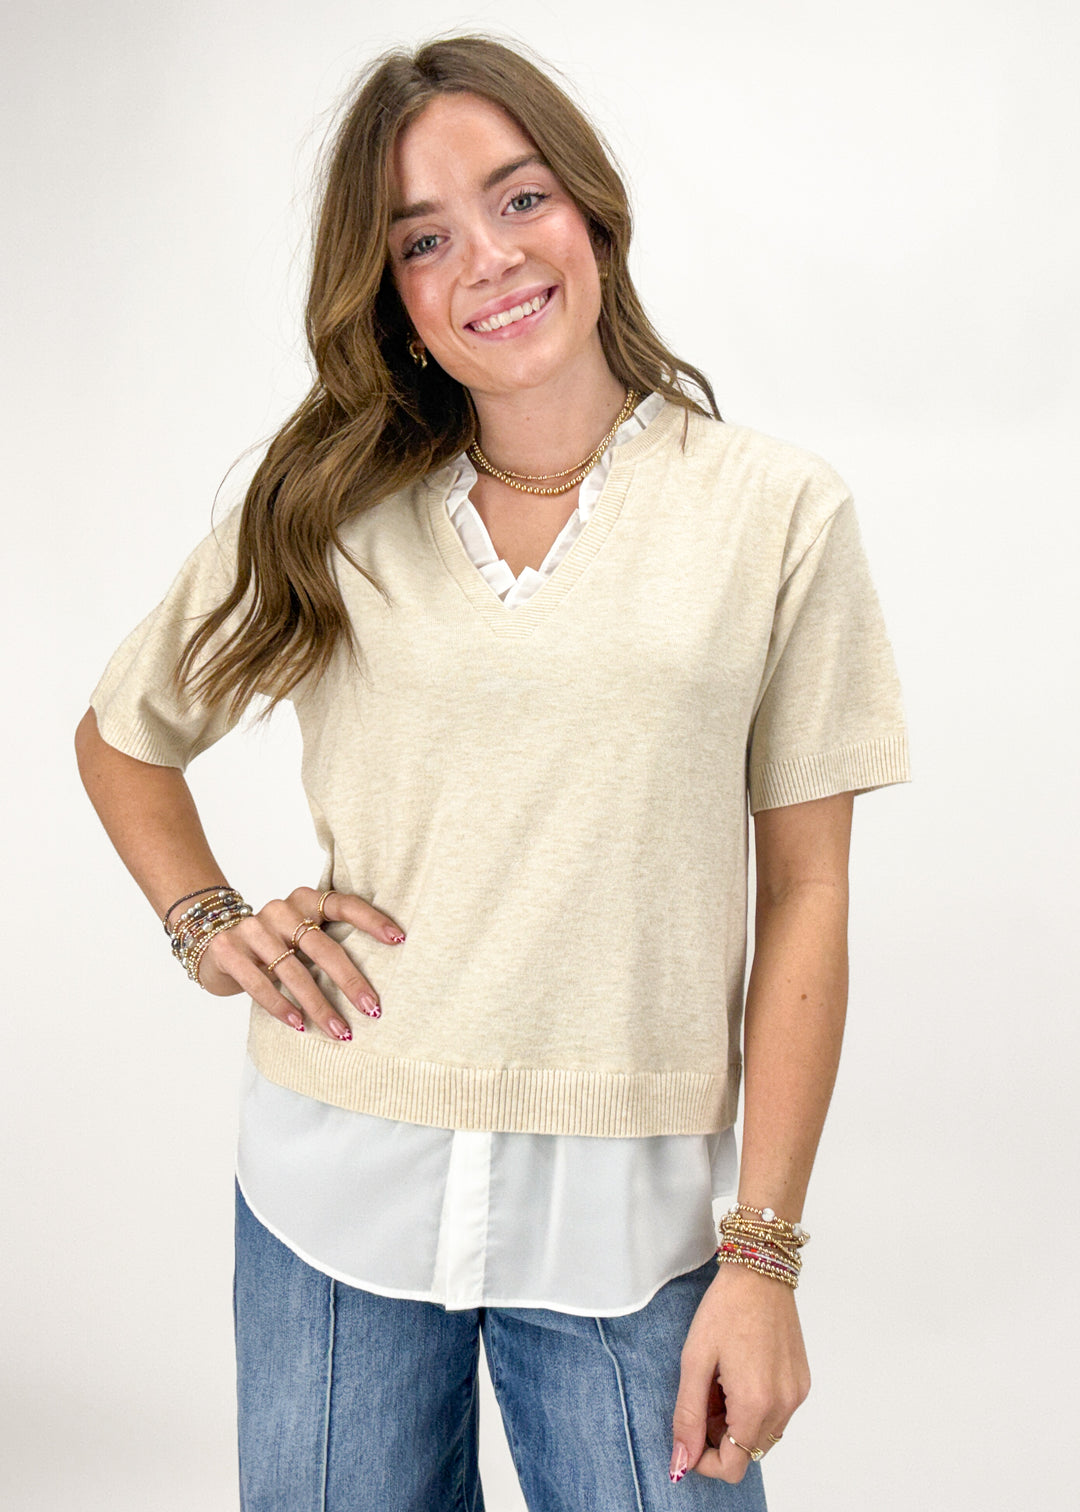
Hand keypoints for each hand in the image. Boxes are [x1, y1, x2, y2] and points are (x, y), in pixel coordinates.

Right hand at [197, 886, 404, 1039]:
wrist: (212, 945)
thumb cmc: (273, 947)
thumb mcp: (300, 936)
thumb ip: (328, 942)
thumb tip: (381, 974)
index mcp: (305, 900)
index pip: (343, 904)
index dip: (371, 920)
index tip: (399, 940)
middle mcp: (280, 909)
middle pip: (323, 946)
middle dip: (350, 981)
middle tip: (373, 1009)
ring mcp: (252, 928)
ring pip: (293, 971)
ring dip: (319, 1005)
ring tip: (340, 1032)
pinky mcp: (228, 950)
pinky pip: (260, 982)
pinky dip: (281, 1006)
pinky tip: (299, 1025)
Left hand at [670, 1262, 809, 1483]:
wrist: (760, 1271)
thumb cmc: (724, 1308)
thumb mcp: (694, 1360)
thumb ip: (687, 1416)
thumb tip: (681, 1462)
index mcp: (756, 1402)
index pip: (733, 1467)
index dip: (705, 1460)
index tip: (689, 1433)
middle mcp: (784, 1405)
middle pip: (748, 1452)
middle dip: (719, 1436)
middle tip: (703, 1394)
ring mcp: (796, 1394)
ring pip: (763, 1435)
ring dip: (737, 1423)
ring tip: (720, 1381)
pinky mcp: (802, 1382)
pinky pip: (777, 1414)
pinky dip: (755, 1408)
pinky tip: (739, 1374)